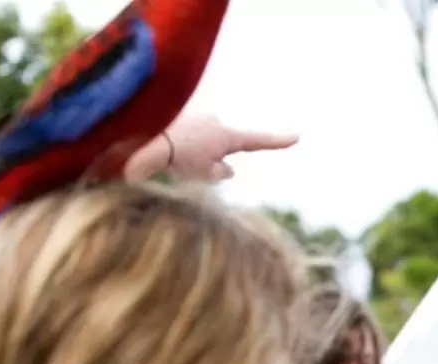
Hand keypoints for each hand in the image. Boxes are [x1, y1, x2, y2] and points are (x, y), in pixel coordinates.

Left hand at [125, 114, 298, 181]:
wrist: (139, 138)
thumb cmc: (177, 159)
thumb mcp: (205, 175)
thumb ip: (221, 172)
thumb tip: (226, 168)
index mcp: (227, 136)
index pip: (259, 141)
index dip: (278, 141)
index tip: (297, 136)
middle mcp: (216, 122)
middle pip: (223, 147)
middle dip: (213, 158)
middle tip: (190, 170)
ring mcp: (196, 116)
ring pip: (202, 143)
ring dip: (190, 153)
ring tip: (170, 161)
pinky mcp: (177, 115)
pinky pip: (183, 137)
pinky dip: (176, 146)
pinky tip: (160, 151)